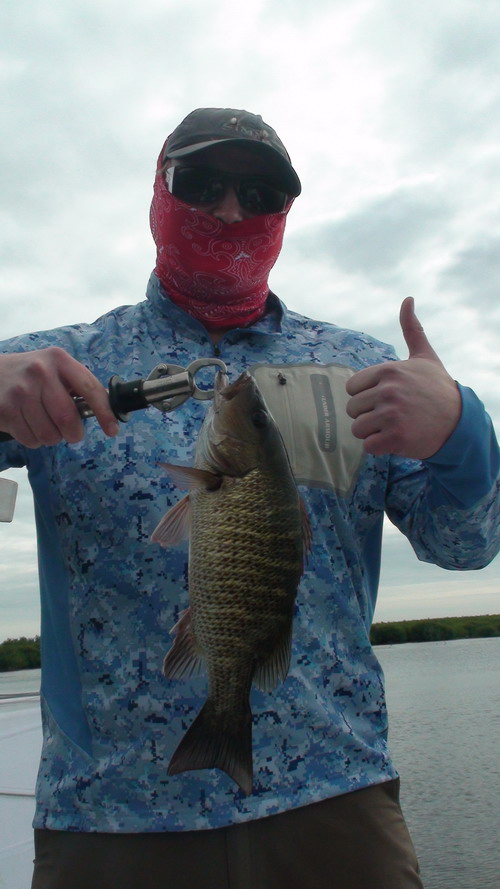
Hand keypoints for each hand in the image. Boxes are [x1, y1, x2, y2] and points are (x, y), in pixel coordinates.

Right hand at [0, 347, 118, 447]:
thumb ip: (77, 385)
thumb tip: (106, 411)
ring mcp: (20, 391)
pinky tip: (28, 424)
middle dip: (74, 433)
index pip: (89, 388)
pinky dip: (34, 440)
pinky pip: (31, 440)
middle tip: (71, 433)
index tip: (113, 430)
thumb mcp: (55, 368)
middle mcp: (39, 372)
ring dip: (52, 438)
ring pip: (49, 434)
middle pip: (68, 418)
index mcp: (59, 360)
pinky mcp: (5, 409)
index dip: (104, 412)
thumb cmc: (31, 374)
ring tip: (45, 424)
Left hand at [345, 298, 460, 458]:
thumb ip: (412, 330)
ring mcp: (391, 415)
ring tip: (393, 426)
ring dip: (372, 432)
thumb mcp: (425, 357)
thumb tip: (408, 299)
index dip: (365, 396)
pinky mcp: (395, 438)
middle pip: (353, 409)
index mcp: (388, 371)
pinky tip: (397, 439)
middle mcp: (388, 391)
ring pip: (358, 429)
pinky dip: (380, 447)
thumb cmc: (437, 389)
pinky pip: (368, 446)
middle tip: (391, 415)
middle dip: (368, 415)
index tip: (385, 398)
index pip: (352, 388)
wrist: (459, 421)